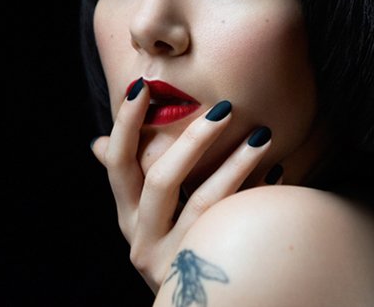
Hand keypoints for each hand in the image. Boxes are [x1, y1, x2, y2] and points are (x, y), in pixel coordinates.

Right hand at [91, 79, 276, 292]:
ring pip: (202, 202)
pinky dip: (253, 194)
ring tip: (263, 136)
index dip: (126, 124)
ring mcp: (167, 257)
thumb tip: (97, 144)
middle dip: (193, 140)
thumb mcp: (141, 211)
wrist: (187, 300)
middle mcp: (139, 234)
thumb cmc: (166, 238)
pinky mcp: (196, 270)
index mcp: (127, 210)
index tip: (144, 87)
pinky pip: (230, 225)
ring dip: (235, 164)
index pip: (118, 161)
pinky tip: (276, 172)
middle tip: (226, 109)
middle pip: (161, 178)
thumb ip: (127, 176)